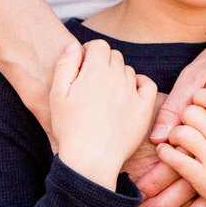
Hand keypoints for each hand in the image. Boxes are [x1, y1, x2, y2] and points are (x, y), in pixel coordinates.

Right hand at [48, 38, 157, 191]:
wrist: (90, 160)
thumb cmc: (70, 129)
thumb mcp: (57, 94)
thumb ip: (66, 64)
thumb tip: (75, 45)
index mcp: (95, 70)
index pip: (99, 45)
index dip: (90, 53)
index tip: (84, 66)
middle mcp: (117, 77)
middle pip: (114, 56)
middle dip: (103, 63)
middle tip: (93, 83)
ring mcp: (133, 93)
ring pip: (128, 71)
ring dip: (119, 76)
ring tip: (106, 94)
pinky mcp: (144, 109)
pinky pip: (148, 85)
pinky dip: (140, 84)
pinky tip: (130, 92)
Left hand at [155, 86, 205, 206]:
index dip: (201, 98)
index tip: (197, 105)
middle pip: (193, 113)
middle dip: (185, 116)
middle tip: (182, 122)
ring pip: (181, 133)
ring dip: (173, 135)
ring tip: (173, 139)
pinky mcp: (205, 181)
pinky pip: (176, 159)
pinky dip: (166, 155)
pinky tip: (166, 154)